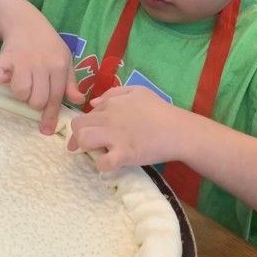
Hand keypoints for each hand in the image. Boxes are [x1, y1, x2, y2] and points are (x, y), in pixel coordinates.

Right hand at [0, 15, 83, 133]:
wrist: (26, 22)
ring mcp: (23, 61)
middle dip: (34, 103)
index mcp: (59, 67)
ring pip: (20, 92)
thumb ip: (70, 82)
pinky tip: (4, 76)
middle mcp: (42, 65)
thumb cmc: (48, 45)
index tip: (46, 130)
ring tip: (20, 83)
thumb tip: (78, 101)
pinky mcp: (5, 57)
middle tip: (32, 92)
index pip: (56, 97)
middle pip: (37, 100)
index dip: (50, 116)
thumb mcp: (65, 60)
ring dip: (19, 93)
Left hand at [67, 86, 182, 171]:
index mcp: (111, 105)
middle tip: (88, 147)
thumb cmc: (160, 110)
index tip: (89, 135)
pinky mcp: (124, 154)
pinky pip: (103, 162)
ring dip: (87, 148)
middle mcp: (109, 118)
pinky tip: (111, 163)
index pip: (85, 115)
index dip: (84, 127)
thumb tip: (92, 104)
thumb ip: (113, 94)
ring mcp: (116, 136)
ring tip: (99, 152)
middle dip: (78, 138)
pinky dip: (103, 165)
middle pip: (78, 127)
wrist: (179, 130)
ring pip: (84, 140)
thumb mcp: (138, 92)